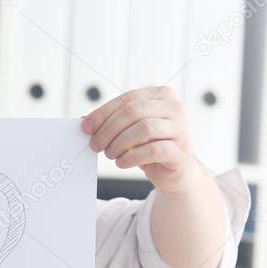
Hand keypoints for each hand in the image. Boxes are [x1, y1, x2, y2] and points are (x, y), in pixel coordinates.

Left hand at [81, 86, 204, 195]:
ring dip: (119, 143)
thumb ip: (113, 122)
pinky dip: (132, 157)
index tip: (86, 127)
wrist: (177, 172)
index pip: (127, 99)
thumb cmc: (152, 148)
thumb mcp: (131, 131)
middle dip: (108, 129)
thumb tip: (85, 120)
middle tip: (95, 145)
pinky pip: (153, 149)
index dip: (103, 113)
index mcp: (161, 95)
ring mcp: (181, 128)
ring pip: (143, 128)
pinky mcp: (181, 151)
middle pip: (133, 112)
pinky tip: (121, 163)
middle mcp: (174, 107)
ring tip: (110, 154)